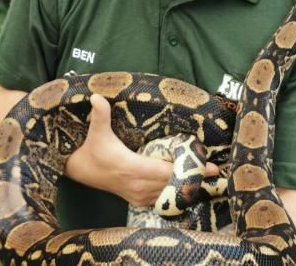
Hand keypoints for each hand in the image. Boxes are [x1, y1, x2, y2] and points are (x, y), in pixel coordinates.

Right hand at [64, 93, 218, 206]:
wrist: (81, 171)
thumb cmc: (93, 150)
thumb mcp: (97, 132)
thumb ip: (100, 114)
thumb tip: (95, 95)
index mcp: (133, 168)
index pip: (167, 171)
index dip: (188, 169)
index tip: (208, 167)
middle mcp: (138, 185)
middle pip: (173, 184)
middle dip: (193, 178)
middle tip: (214, 170)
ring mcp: (138, 195)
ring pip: (169, 194)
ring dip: (186, 186)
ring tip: (204, 177)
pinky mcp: (137, 200)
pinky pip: (161, 200)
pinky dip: (174, 194)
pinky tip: (186, 187)